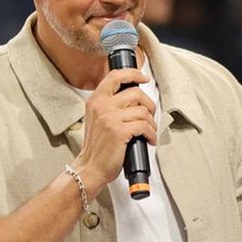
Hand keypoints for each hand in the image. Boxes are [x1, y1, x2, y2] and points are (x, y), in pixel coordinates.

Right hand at [69, 67, 155, 190]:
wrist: (90, 167)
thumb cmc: (97, 147)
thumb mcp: (97, 119)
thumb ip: (110, 105)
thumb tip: (134, 97)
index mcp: (95, 100)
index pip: (115, 76)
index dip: (133, 73)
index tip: (143, 77)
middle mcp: (101, 106)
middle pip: (135, 93)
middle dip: (149, 104)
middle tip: (150, 114)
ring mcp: (110, 118)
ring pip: (142, 111)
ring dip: (151, 123)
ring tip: (149, 131)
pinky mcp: (119, 131)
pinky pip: (144, 126)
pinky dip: (151, 134)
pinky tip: (149, 140)